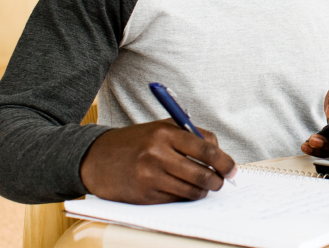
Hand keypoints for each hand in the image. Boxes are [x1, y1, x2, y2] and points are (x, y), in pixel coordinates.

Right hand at [80, 119, 235, 203]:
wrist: (96, 158)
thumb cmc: (135, 142)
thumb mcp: (161, 128)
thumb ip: (191, 136)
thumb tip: (220, 153)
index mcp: (165, 133)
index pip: (206, 148)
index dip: (224, 161)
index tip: (232, 168)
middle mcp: (157, 154)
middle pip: (202, 173)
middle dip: (218, 180)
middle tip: (222, 181)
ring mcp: (150, 177)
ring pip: (191, 190)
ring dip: (203, 190)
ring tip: (204, 185)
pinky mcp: (144, 196)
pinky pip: (176, 200)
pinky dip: (184, 196)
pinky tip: (183, 189)